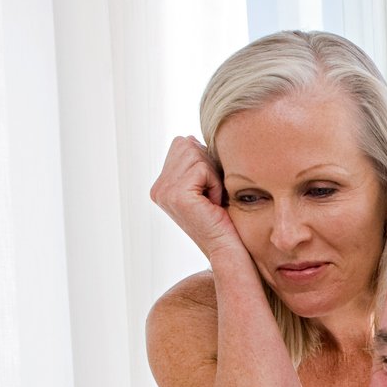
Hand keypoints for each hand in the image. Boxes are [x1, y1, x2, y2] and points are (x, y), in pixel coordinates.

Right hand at [149, 136, 242, 261]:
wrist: (228, 248)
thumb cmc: (224, 218)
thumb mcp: (205, 185)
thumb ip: (195, 162)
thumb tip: (190, 138)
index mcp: (161, 185)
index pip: (182, 145)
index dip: (204, 162)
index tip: (208, 191)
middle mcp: (158, 188)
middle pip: (187, 145)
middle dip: (208, 167)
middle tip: (212, 196)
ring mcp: (165, 192)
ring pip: (196, 155)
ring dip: (212, 176)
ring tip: (212, 200)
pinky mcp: (177, 195)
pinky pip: (202, 168)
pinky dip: (215, 183)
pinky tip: (214, 204)